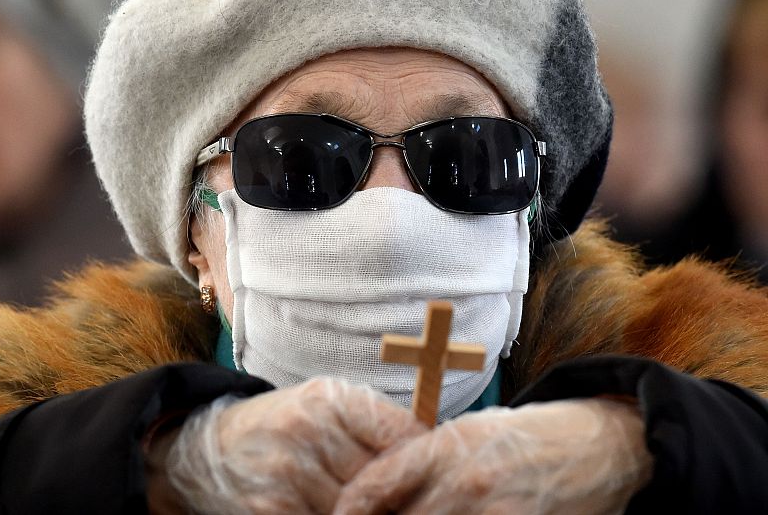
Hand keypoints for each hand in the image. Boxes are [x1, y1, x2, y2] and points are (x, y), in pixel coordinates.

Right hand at [165, 377, 426, 513]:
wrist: (210, 449)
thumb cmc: (282, 426)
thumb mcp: (324, 407)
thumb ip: (371, 424)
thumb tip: (426, 449)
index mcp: (328, 398)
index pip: (398, 433)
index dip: (419, 458)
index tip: (429, 470)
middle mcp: (306, 430)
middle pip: (379, 477)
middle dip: (395, 492)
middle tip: (407, 498)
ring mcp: (286, 472)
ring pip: (356, 508)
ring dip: (366, 511)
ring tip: (369, 506)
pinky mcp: (270, 509)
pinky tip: (335, 510)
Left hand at [335, 398, 653, 514]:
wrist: (601, 447)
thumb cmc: (528, 436)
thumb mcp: (472, 431)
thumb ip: (426, 460)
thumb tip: (379, 493)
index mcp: (448, 444)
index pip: (379, 481)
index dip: (350, 505)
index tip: (336, 514)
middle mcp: (465, 480)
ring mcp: (494, 512)